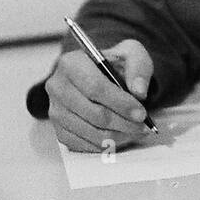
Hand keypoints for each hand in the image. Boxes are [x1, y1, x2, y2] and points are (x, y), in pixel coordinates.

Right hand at [45, 38, 154, 153]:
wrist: (102, 76)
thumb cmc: (116, 65)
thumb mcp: (132, 55)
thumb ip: (138, 68)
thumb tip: (139, 91)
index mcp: (71, 63)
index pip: (95, 88)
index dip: (120, 104)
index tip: (141, 113)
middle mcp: (57, 87)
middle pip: (93, 113)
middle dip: (123, 123)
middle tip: (143, 125)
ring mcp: (55, 111)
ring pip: (90, 132)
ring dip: (118, 136)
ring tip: (136, 131)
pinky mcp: (59, 129)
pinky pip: (83, 145)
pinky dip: (105, 144)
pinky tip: (121, 136)